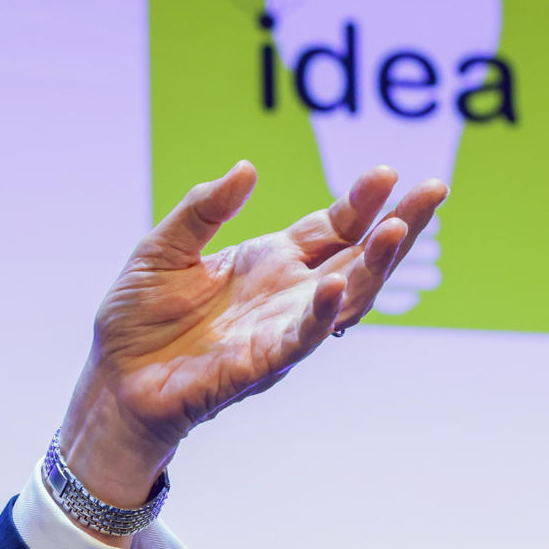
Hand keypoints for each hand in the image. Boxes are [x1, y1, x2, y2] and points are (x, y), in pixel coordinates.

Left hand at [59, 161, 446, 512]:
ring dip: (374, 266)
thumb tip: (246, 168)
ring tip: (397, 229)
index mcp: (268, 262)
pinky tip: (334, 287)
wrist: (112, 380)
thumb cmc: (137, 318)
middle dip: (399, 226)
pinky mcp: (260, 365)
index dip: (361, 202)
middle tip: (435, 190)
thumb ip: (203, 210)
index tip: (386, 173)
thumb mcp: (162, 249)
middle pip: (358, 257)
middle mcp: (285, 295)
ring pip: (345, 298)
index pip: (332, 227)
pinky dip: (320, 316)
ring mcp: (279, 330)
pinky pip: (301, 340)